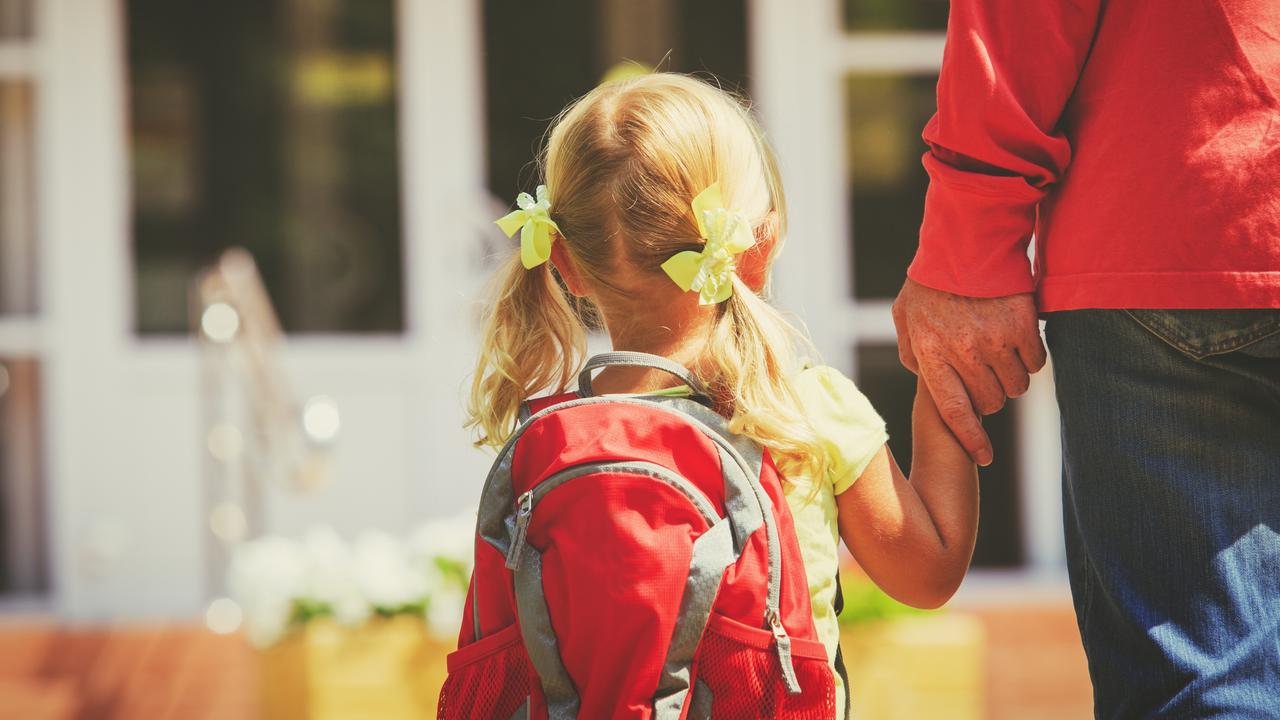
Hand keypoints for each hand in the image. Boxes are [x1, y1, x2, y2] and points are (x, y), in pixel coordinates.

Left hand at [891, 278, 1045, 465]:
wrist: (967, 239)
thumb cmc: (932, 280)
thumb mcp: (906, 316)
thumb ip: (910, 351)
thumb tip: (921, 377)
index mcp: (931, 354)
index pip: (954, 412)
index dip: (971, 440)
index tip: (985, 458)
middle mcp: (963, 353)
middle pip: (990, 402)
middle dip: (989, 396)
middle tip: (985, 375)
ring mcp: (995, 341)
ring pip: (1016, 387)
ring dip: (1011, 378)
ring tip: (1000, 353)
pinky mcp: (1023, 326)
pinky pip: (1036, 363)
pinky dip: (1031, 358)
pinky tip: (1019, 340)